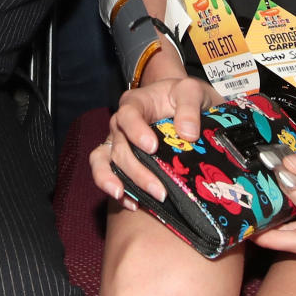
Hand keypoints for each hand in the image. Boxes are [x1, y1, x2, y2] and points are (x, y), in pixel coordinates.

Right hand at [90, 76, 223, 206]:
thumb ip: (190, 106)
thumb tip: (187, 134)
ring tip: (130, 199)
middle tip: (160, 191)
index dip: (135, 131)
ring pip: (103, 161)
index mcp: (136, 103)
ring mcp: (119, 143)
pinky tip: (133, 204)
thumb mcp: (192, 91)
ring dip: (114, 181)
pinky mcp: (123, 161)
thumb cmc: (186, 96)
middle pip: (119, 146)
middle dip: (136, 171)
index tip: (152, 147)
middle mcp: (121, 124)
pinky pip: (108, 174)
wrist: (187, 105)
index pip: (127, 115)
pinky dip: (117, 190)